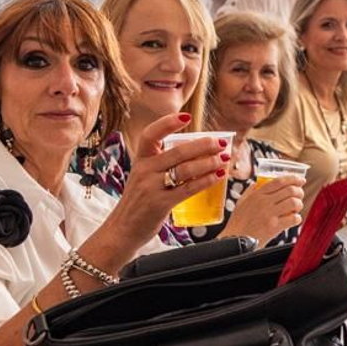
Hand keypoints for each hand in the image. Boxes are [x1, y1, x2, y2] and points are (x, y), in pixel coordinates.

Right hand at [110, 113, 226, 240]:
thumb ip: (160, 166)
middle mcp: (144, 170)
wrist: (122, 230)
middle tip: (220, 143)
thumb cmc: (138, 203)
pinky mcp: (161, 203)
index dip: (168, 123)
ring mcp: (152, 187)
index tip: (186, 116)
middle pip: (178, 151)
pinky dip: (206, 181)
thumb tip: (193, 155)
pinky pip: (188, 188)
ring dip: (209, 163)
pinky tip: (218, 177)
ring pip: (186, 169)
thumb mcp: (143, 178)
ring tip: (224, 159)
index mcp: (140, 160)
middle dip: (203, 145)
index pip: (151, 134)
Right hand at [221, 175, 303, 244]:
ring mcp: (269, 214)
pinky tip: (293, 220)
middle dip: (299, 191)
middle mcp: (264, 202)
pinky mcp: (274, 227)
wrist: (234, 240)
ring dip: (299, 205)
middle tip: (300, 195)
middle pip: (290, 190)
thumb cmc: (238, 224)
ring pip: (294, 202)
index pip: (279, 181)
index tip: (301, 180)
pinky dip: (297, 218)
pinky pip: (293, 218)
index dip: (293, 178)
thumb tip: (256, 183)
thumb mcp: (241, 202)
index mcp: (257, 194)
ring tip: (296, 208)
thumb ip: (249, 192)